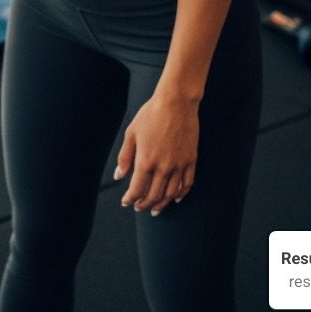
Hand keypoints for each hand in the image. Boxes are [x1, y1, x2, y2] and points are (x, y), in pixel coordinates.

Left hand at [115, 92, 198, 214]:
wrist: (176, 103)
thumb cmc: (151, 115)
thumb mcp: (131, 133)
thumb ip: (125, 157)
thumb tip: (119, 176)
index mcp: (146, 161)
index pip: (137, 189)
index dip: (130, 199)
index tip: (126, 202)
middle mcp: (163, 167)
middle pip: (154, 195)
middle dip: (144, 204)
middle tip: (139, 207)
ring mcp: (179, 165)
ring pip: (171, 193)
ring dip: (162, 203)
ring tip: (156, 208)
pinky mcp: (191, 160)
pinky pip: (187, 183)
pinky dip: (181, 194)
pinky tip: (176, 198)